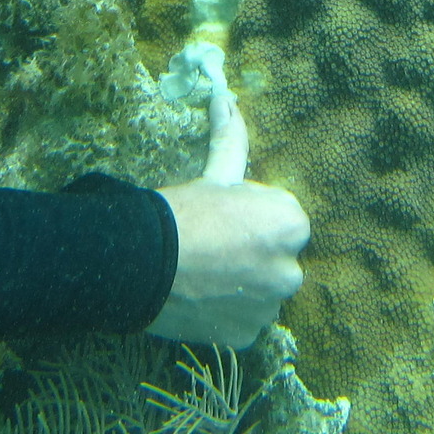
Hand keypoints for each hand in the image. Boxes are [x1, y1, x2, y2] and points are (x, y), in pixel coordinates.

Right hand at [149, 92, 308, 348]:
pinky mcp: (246, 336)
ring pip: (261, 292)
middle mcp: (292, 271)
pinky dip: (227, 312)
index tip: (223, 218)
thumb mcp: (214, 174)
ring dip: (243, 285)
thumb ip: (232, 138)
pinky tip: (202, 297)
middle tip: (213, 247)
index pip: (283, 220)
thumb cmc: (182, 212)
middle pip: (276, 258)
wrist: (141, 264)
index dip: (251, 216)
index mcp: (291, 225)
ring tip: (205, 274)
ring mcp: (268, 309)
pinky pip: (243, 320)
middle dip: (253, 253)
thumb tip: (226, 97)